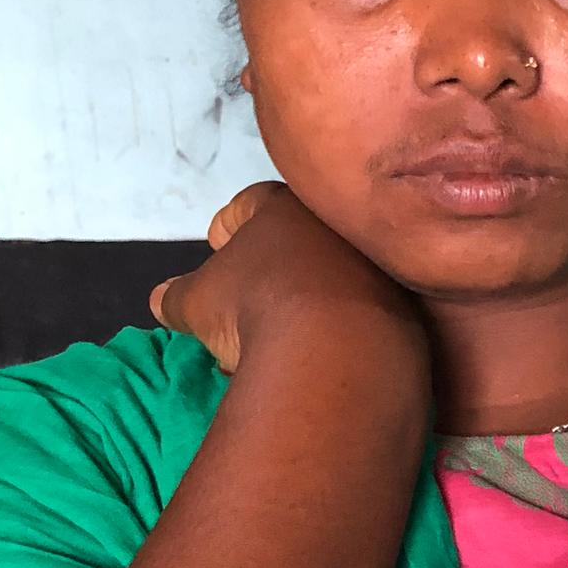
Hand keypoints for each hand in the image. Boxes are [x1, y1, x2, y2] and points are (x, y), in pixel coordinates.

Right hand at [150, 183, 422, 376]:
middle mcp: (339, 228)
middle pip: (296, 244)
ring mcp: (377, 268)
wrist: (340, 352)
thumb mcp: (196, 302)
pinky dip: (335, 336)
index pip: (251, 202)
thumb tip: (163, 300)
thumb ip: (178, 296)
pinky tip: (312, 365)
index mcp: (286, 208)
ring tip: (269, 345)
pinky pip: (360, 318)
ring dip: (300, 309)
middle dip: (266, 272)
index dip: (228, 223)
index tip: (216, 245)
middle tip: (241, 301)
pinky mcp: (404, 312)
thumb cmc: (254, 308)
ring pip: (329, 284)